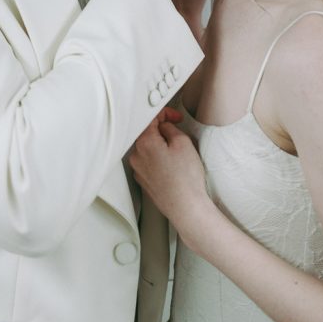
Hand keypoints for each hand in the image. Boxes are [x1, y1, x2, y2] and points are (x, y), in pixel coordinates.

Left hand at [129, 115, 214, 244]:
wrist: (186, 208)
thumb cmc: (186, 179)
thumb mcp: (183, 142)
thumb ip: (170, 128)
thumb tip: (164, 127)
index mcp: (145, 143)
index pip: (151, 118)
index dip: (165, 113)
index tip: (175, 117)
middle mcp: (137, 156)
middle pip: (147, 133)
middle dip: (162, 129)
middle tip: (177, 132)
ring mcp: (138, 170)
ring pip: (147, 148)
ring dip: (160, 145)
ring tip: (177, 153)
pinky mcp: (143, 181)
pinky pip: (148, 162)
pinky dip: (158, 159)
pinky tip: (172, 166)